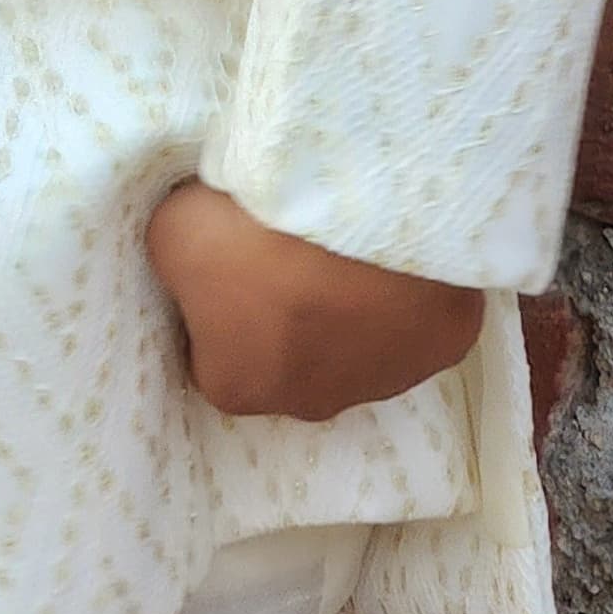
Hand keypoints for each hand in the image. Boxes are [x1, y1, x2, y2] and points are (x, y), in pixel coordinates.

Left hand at [146, 180, 483, 421]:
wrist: (363, 208)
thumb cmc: (254, 228)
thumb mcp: (173, 230)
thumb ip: (175, 261)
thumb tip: (198, 263)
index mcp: (236, 387)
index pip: (209, 351)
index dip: (215, 301)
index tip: (228, 257)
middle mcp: (308, 404)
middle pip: (284, 356)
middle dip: (285, 310)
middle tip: (287, 247)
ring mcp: (382, 381)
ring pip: (352, 346)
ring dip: (346, 306)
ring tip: (342, 243)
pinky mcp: (440, 347)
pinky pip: (412, 322)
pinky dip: (404, 292)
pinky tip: (393, 250)